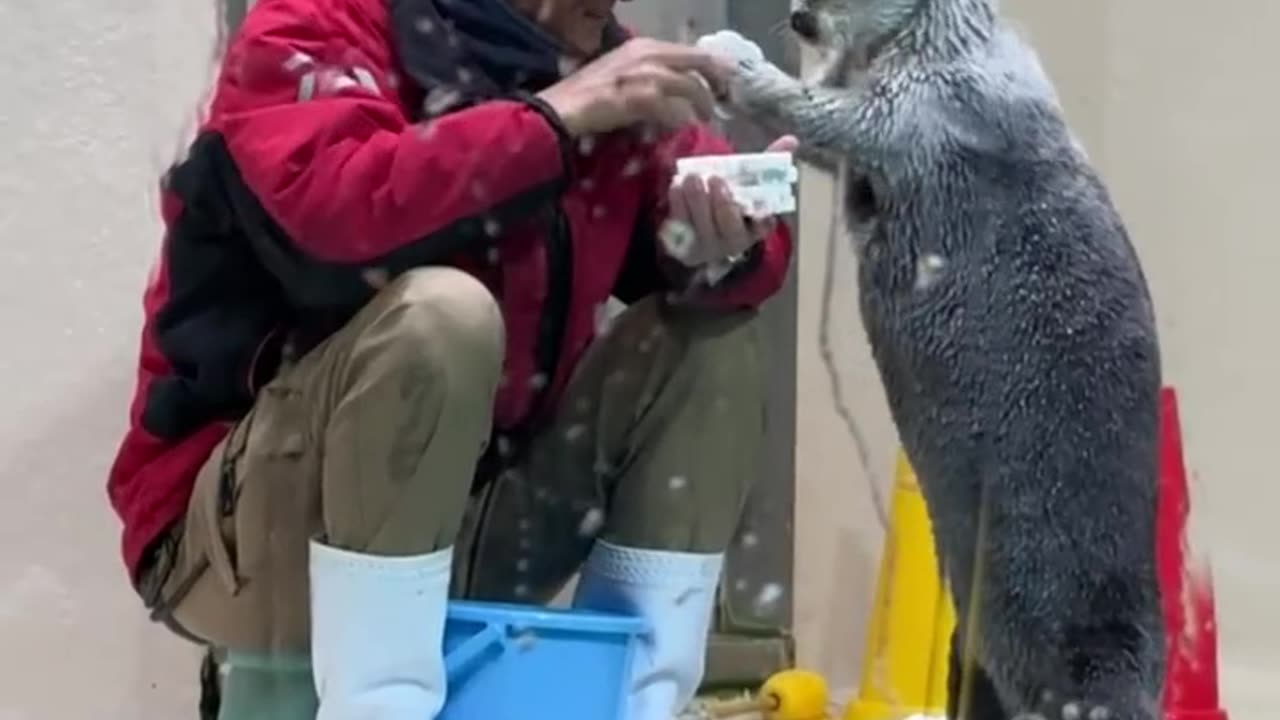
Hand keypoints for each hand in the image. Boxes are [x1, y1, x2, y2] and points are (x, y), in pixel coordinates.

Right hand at [536, 38, 731, 135]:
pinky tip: (681, 128)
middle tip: (720, 102)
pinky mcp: (642, 99)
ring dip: (702, 106)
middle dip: (716, 84)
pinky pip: (675, 111)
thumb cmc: (587, 93)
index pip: (691, 51)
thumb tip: (674, 86)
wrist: (561, 108)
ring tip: (704, 119)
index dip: (711, 68)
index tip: (720, 83)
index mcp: (644, 45)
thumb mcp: (620, 70)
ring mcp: (647, 76)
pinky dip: (681, 121)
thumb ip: (648, 72)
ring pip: (691, 88)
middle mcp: (649, 54)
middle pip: (700, 64)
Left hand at [662, 135, 798, 269]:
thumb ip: (768, 163)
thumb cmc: (729, 200)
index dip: (764, 220)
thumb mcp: (749, 183)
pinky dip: (678, 205)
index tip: (763, 210)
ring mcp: (707, 247)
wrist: (698, 229)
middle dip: (723, 204)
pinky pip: (680, 227)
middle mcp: (733, 241)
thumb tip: (791, 140)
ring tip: (691, 177)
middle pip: (729, 227)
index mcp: (755, 227)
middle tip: (715, 179)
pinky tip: (677, 186)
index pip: (763, 226)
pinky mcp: (683, 246)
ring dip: (696, 200)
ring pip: (702, 227)